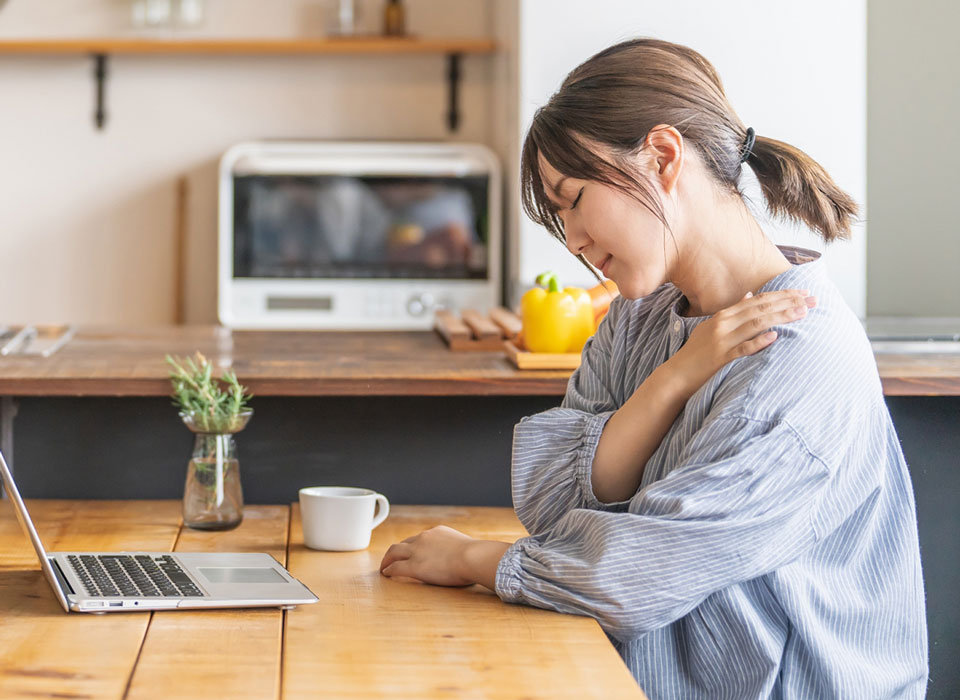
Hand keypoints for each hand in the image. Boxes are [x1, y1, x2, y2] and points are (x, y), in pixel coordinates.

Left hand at [380, 525, 477, 586]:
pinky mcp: (414, 566)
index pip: (420, 538)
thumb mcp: (465, 547)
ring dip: (387, 559)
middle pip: (404, 543)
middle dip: (396, 551)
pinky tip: (386, 574)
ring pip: (394, 552)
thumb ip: (459, 550)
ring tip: (384, 566)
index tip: (410, 551)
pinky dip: (389, 569)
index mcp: (437, 532)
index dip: (412, 546)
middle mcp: (424, 538)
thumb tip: (465, 559)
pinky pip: (396, 567)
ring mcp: (417, 551)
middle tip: (391, 558)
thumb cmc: (476, 556)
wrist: (473, 557)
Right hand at [668, 289, 816, 395]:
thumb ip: (732, 312)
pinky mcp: (720, 358)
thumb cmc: (696, 353)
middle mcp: (723, 324)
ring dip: (781, 317)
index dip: (782, 295)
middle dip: (788, 302)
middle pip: (760, 309)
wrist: (676, 375)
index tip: (803, 292)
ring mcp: (722, 341)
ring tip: (802, 313)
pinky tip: (774, 336)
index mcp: (723, 315)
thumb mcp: (711, 327)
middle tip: (812, 299)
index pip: (758, 300)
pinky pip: (742, 349)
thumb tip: (750, 295)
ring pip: (755, 324)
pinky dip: (758, 342)